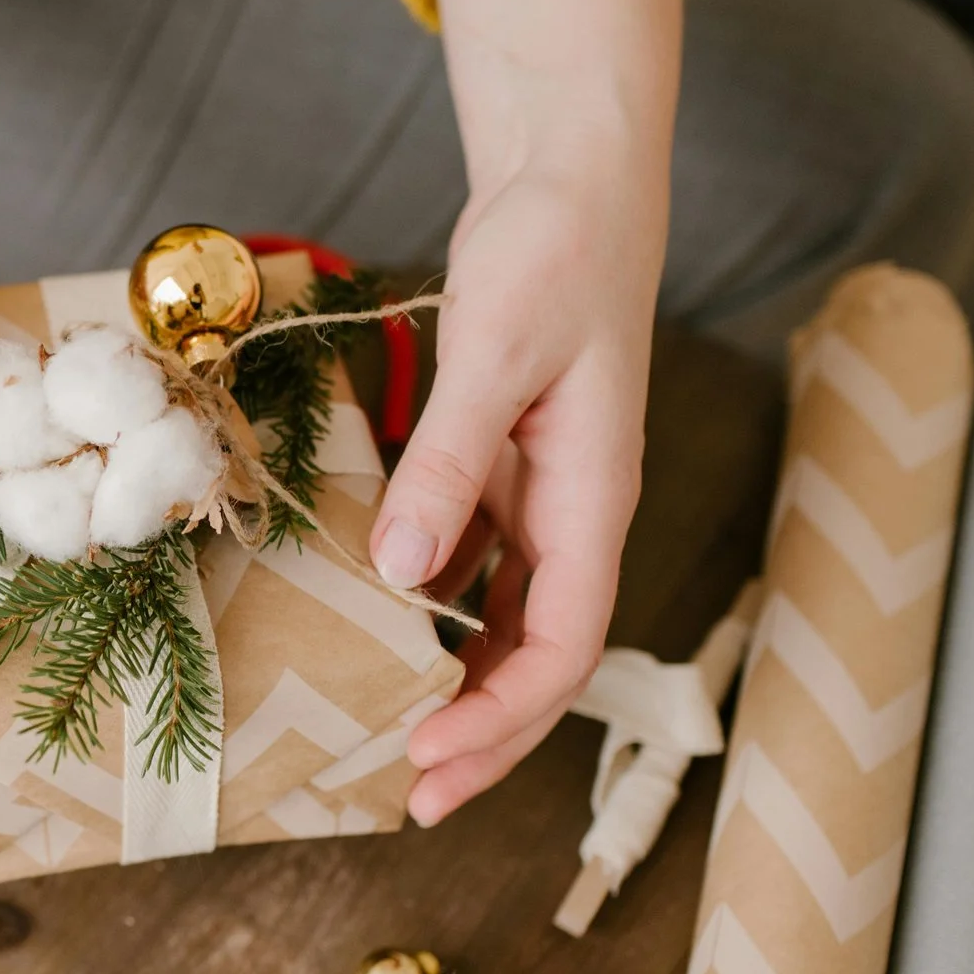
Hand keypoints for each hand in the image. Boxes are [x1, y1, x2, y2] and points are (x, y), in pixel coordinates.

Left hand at [376, 152, 654, 822]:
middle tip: (408, 796)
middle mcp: (574, 512)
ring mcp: (539, 492)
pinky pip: (474, 563)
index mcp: (593, 499)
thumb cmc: (554, 253)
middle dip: (484, 736)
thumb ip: (449, 463)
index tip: (430, 761)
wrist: (570, 178)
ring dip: (459, 683)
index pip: (566, 648)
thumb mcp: (498, 354)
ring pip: (508, 620)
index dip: (503, 720)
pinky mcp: (502, 465)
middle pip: (541, 657)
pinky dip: (433, 608)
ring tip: (389, 734)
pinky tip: (380, 628)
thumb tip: (404, 577)